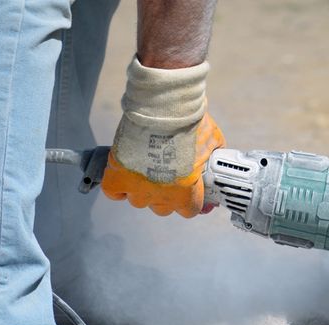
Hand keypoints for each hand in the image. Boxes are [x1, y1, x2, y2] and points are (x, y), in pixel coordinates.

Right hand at [101, 58, 223, 217]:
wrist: (162, 110)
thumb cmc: (191, 125)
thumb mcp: (213, 143)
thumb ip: (212, 158)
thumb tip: (214, 161)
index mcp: (186, 194)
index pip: (189, 211)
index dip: (189, 200)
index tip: (189, 190)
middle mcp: (162, 199)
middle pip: (162, 208)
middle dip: (166, 194)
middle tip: (166, 172)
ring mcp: (137, 191)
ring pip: (138, 200)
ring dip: (141, 188)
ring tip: (145, 166)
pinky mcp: (117, 179)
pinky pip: (114, 192)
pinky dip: (118, 186)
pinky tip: (124, 173)